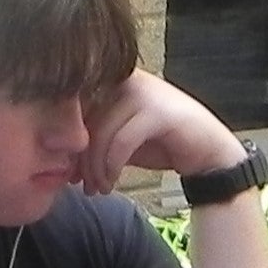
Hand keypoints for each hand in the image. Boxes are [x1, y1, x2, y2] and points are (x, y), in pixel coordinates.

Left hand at [80, 71, 245, 197]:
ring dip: (95, 167)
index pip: (75, 109)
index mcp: (112, 80)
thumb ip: (94, 140)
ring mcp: (143, 92)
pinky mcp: (157, 111)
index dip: (68, 143)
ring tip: (99, 188)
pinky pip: (122, 141)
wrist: (207, 154)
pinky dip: (112, 166)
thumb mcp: (119, 142)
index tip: (72, 173)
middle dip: (80, 158)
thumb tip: (60, 157)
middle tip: (83, 185)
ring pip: (100, 132)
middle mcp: (125, 79)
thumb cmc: (162, 146)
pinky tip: (112, 182)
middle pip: (84, 120)